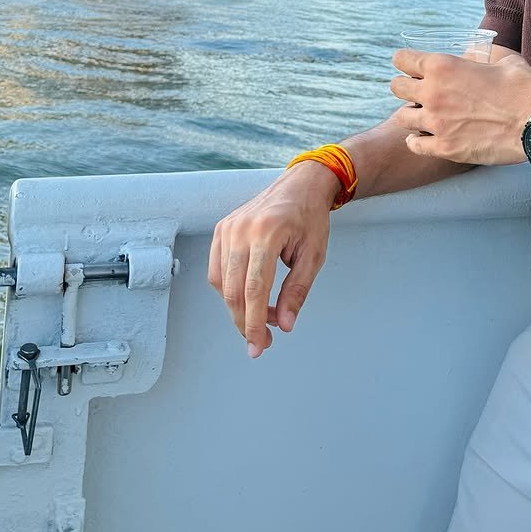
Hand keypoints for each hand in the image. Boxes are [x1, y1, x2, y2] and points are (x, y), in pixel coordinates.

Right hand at [207, 160, 338, 357]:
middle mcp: (242, 229)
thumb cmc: (310, 219)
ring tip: (263, 317)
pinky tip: (249, 297)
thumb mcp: (313, 255)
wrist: (301, 184)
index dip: (254, 322)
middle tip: (262, 342)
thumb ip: (297, 290)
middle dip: (245, 322)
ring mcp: (228, 227)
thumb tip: (284, 325)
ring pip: (221, 283)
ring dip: (238, 308)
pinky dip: (229, 289)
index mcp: (268, 233)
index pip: (255, 289)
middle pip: (233, 290)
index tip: (259, 347)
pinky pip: (217, 269)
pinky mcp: (222, 228)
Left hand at [389, 49, 530, 165]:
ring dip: (412, 114)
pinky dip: (417, 141)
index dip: (406, 62)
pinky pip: (414, 145)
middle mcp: (432, 93)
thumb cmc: (523, 87)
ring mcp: (436, 122)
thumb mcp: (501, 58)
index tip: (411, 67)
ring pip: (402, 117)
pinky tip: (425, 138)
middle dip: (405, 87)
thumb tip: (471, 54)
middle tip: (418, 92)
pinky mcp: (444, 148)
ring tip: (424, 117)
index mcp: (443, 66)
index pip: (402, 59)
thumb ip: (479, 55)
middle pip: (395, 87)